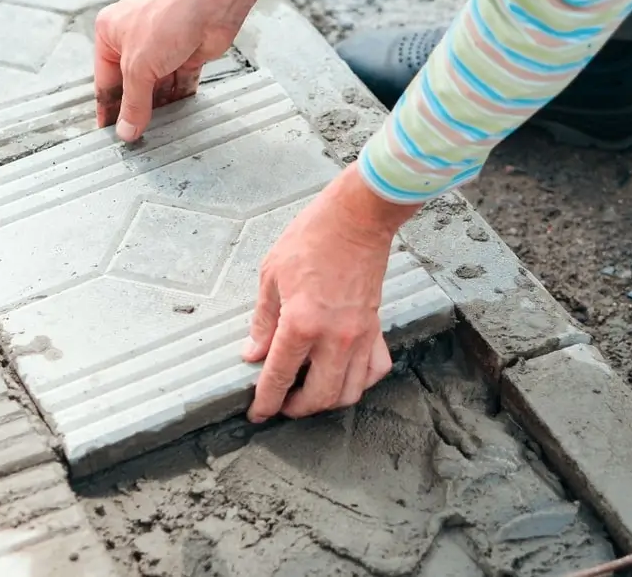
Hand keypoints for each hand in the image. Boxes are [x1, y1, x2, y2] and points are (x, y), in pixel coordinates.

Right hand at [94, 0, 237, 141]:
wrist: (212, 1)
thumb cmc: (169, 15)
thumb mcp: (139, 66)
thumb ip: (133, 102)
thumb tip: (126, 129)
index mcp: (111, 35)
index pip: (106, 82)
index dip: (108, 109)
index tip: (110, 133)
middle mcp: (135, 40)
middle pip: (133, 87)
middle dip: (137, 109)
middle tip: (137, 137)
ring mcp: (163, 49)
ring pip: (157, 87)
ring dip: (159, 107)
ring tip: (157, 132)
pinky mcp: (186, 56)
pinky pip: (180, 85)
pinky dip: (179, 99)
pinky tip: (178, 118)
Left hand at [243, 164, 420, 421]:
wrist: (357, 219)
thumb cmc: (314, 238)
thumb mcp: (271, 275)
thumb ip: (264, 321)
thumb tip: (255, 353)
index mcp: (302, 323)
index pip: (279, 377)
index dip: (265, 402)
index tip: (258, 413)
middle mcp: (335, 337)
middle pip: (319, 397)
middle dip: (296, 409)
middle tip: (281, 404)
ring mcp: (360, 336)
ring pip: (349, 392)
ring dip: (327, 401)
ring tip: (309, 393)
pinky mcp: (377, 328)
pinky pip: (375, 370)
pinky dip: (359, 382)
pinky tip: (343, 376)